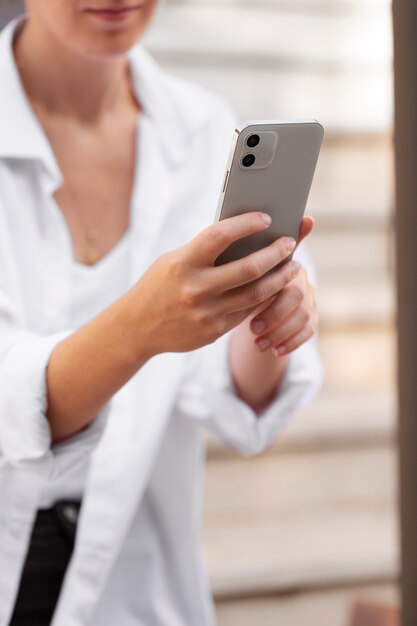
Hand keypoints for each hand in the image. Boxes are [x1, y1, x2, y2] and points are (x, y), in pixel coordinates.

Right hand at [126, 212, 301, 358]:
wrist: (136, 328)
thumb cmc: (159, 286)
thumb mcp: (174, 262)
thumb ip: (204, 252)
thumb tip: (246, 235)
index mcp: (182, 263)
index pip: (220, 236)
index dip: (246, 224)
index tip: (266, 218)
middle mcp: (195, 289)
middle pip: (248, 268)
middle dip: (276, 253)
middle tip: (290, 243)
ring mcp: (206, 313)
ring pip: (256, 294)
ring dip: (280, 278)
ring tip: (293, 267)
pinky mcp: (213, 332)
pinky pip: (247, 312)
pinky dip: (264, 298)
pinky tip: (275, 287)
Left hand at [248, 216, 318, 355]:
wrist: (256, 298)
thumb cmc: (241, 278)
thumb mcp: (239, 267)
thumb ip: (242, 256)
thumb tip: (240, 245)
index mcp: (286, 262)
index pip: (287, 271)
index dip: (272, 287)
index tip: (251, 302)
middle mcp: (303, 277)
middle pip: (296, 294)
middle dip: (274, 314)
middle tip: (253, 328)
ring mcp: (311, 298)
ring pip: (304, 316)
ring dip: (281, 331)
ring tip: (259, 343)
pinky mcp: (312, 318)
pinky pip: (309, 330)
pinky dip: (292, 342)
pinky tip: (275, 351)